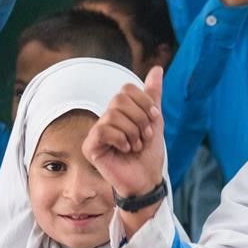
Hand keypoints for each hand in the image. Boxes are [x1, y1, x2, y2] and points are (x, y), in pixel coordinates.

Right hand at [83, 66, 166, 200]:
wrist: (147, 179)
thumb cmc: (149, 153)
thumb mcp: (155, 120)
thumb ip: (153, 95)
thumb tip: (157, 69)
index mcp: (120, 111)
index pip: (127, 89)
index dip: (144, 102)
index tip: (154, 120)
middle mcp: (106, 118)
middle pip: (119, 99)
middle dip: (140, 118)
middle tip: (144, 136)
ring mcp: (96, 132)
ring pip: (113, 115)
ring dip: (132, 132)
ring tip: (135, 145)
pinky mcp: (90, 146)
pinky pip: (103, 130)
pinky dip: (120, 139)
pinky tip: (125, 150)